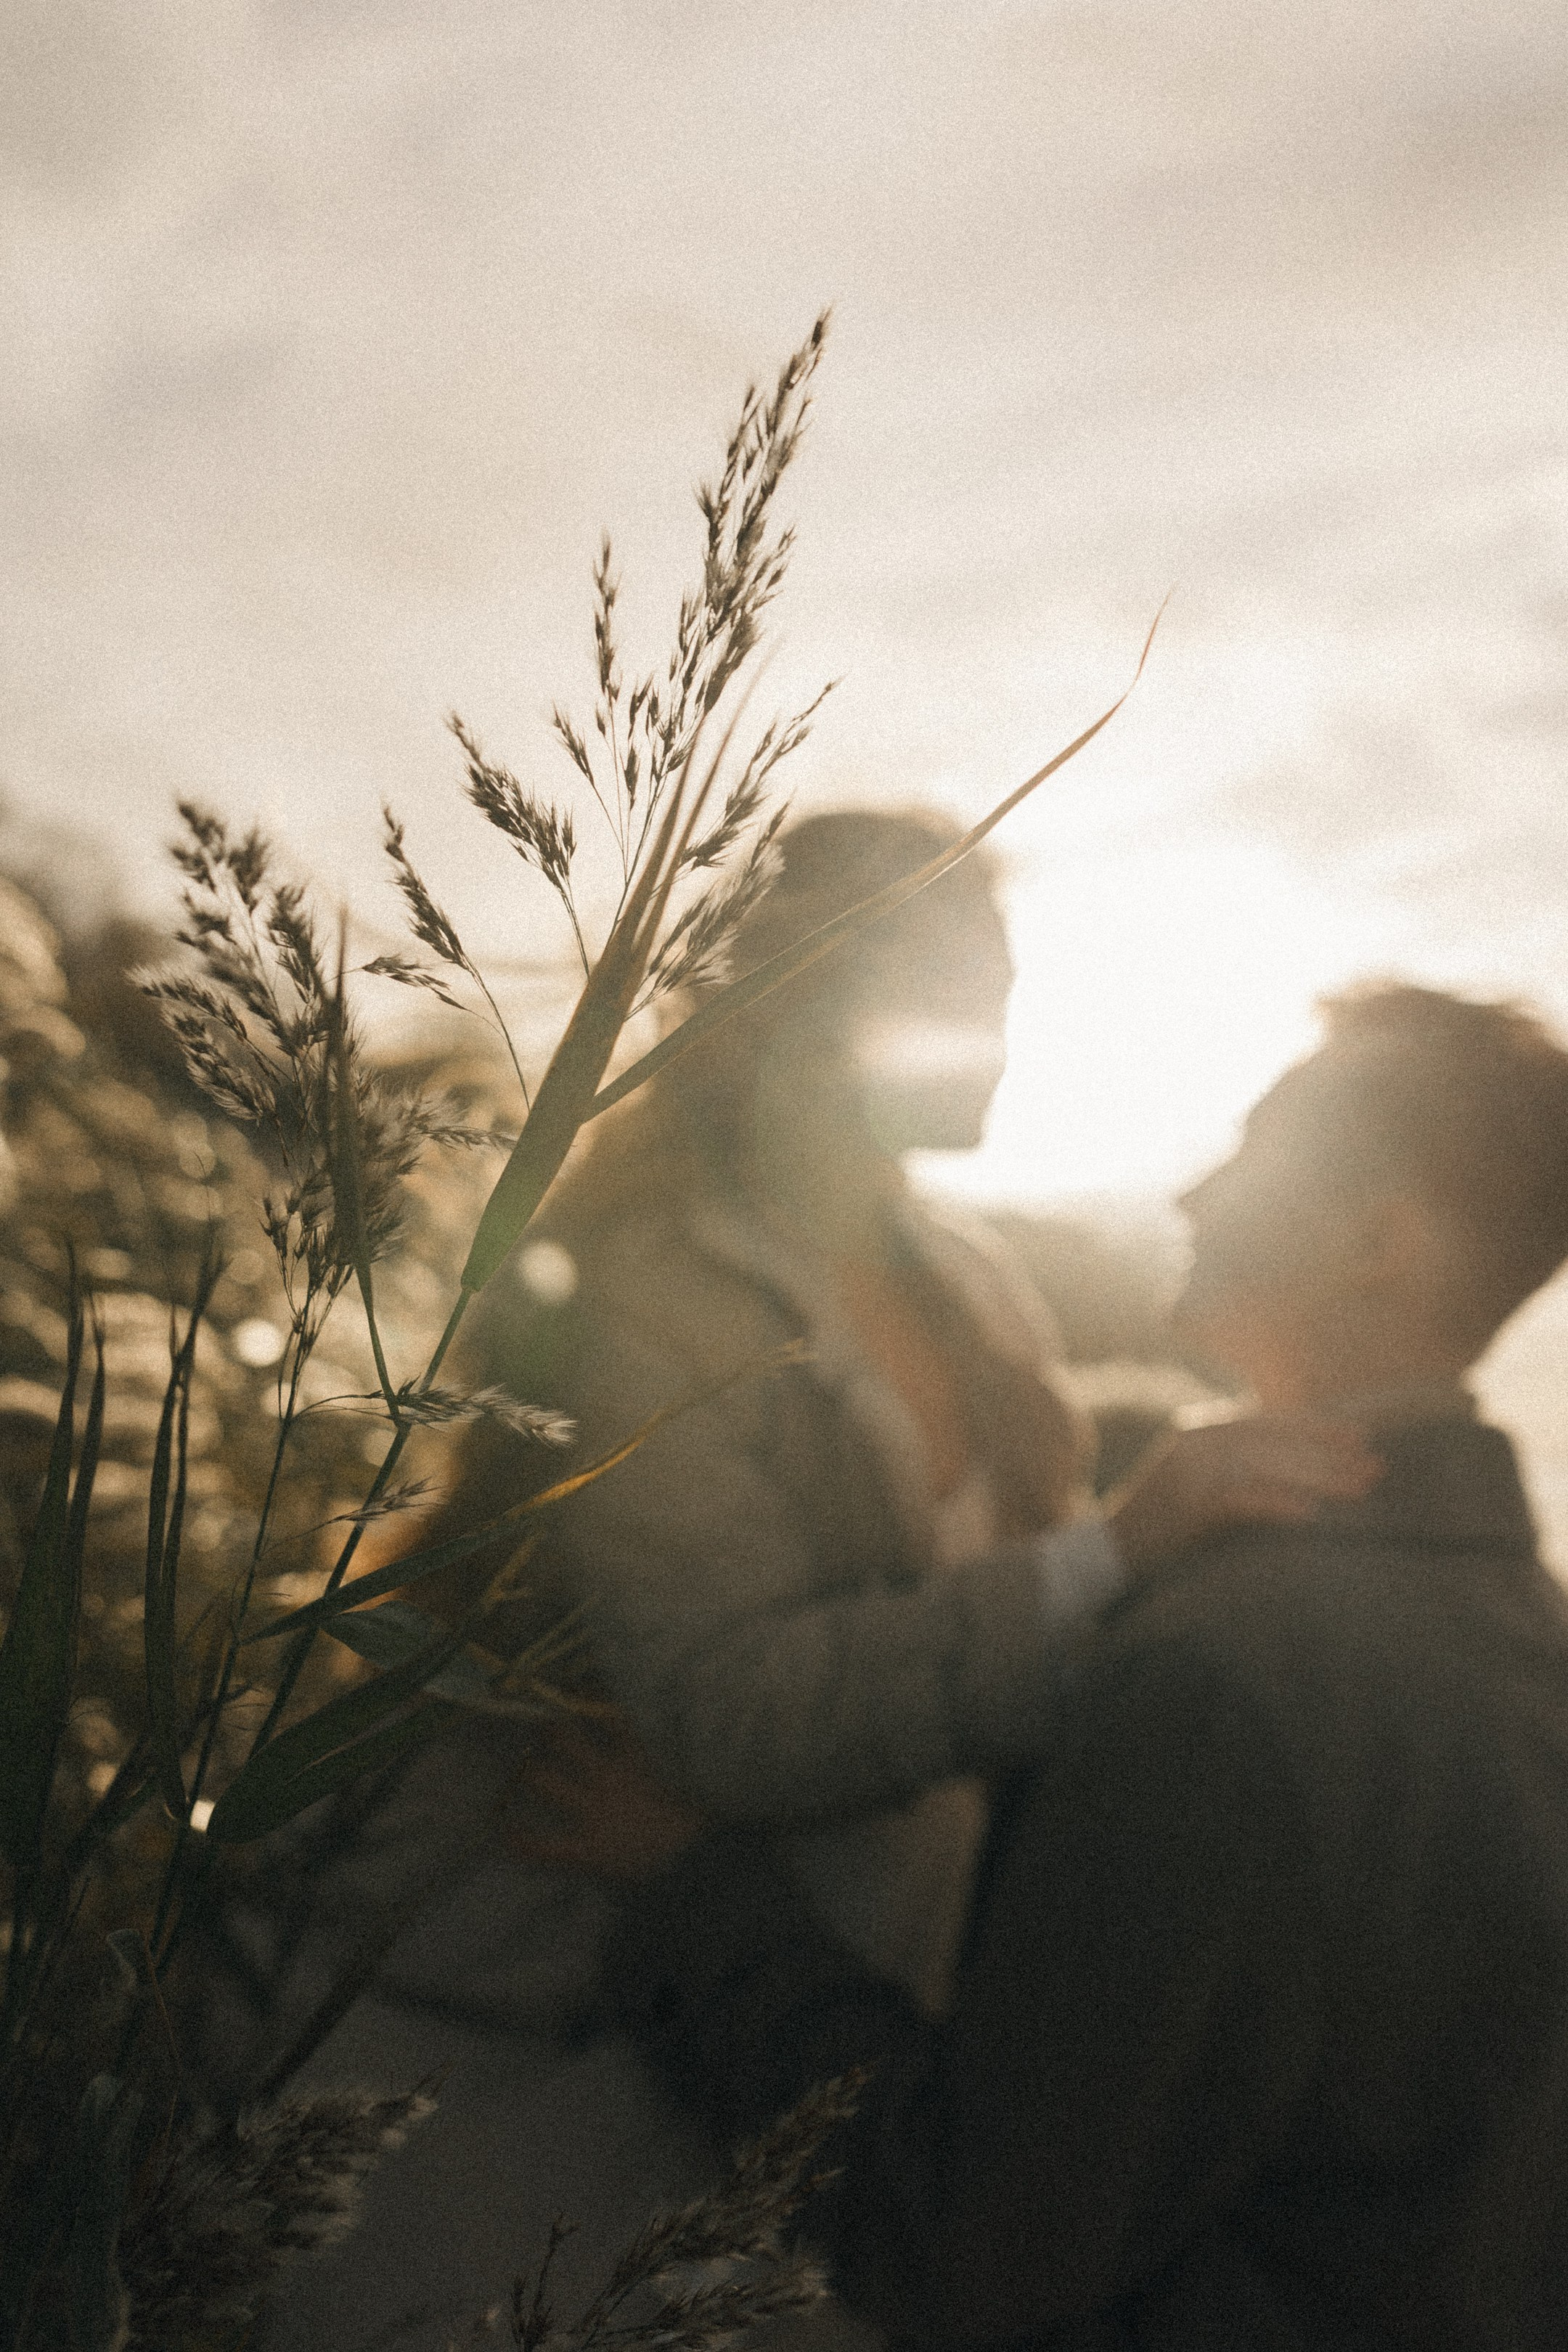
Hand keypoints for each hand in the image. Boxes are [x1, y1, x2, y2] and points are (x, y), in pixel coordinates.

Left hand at [502, 1713, 703, 1881]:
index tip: (572, 1681)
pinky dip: (525, 1843)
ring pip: (546, 1782)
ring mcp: (592, 1813)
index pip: (611, 1717)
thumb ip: (677, 1755)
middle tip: (534, 1720)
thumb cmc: (700, 1825)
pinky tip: (504, 1835)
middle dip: (548, 1730)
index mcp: (638, 1760)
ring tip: (518, 1768)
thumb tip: (684, 1728)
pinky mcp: (586, 1850)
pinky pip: (546, 1846)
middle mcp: (608, 1778)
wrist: (697, 1863)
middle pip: (567, 1741)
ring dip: (530, 1774)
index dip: (590, 1698)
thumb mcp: (691, 1779)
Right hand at [1105, 1411, 1381, 1573]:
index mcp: (1199, 1429)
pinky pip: (1240, 1500)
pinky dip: (1276, 1505)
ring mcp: (1187, 1471)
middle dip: (1329, 1453)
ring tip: (1360, 1489)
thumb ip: (1234, 1463)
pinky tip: (1311, 1515)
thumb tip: (1294, 1465)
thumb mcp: (1196, 1481)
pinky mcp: (1184, 1506)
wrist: (1103, 1552)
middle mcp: (1194, 1441)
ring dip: (1317, 1478)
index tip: (1362, 1435)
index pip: (1268, 1419)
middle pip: (1274, 1441)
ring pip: (1265, 1466)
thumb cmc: (1159, 1525)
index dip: (1317, 1426)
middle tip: (1377, 1466)